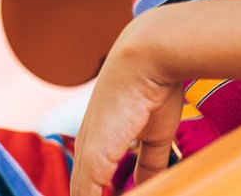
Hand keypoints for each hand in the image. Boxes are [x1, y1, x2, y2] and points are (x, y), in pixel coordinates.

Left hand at [70, 16, 183, 195]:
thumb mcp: (156, 135)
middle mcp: (89, 148)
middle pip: (84, 194)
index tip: (116, 195)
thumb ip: (151, 164)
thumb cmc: (156, 88)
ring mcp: (88, 155)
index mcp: (100, 140)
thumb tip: (154, 184)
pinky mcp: (93, 160)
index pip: (91, 186)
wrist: (148, 58)